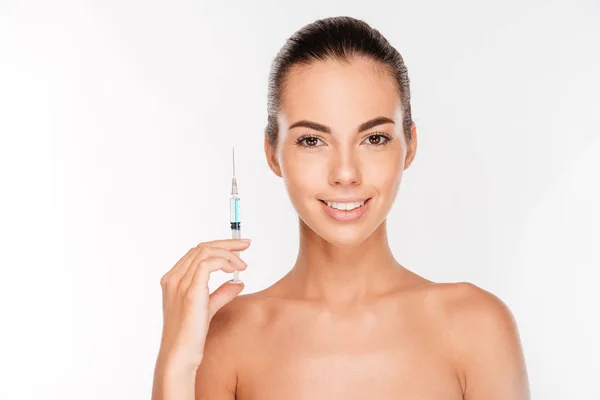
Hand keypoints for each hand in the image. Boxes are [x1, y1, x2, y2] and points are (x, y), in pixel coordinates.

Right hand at [155, 238, 250, 371]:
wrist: (180, 355)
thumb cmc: (191, 335)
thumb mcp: (208, 309)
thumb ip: (221, 294)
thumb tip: (237, 283)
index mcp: (173, 280)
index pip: (196, 252)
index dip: (219, 247)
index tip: (239, 248)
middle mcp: (173, 278)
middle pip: (201, 247)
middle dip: (227, 243)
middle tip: (246, 245)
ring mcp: (179, 283)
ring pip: (205, 252)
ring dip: (228, 253)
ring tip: (242, 265)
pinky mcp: (190, 291)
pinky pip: (207, 263)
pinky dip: (223, 261)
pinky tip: (233, 270)